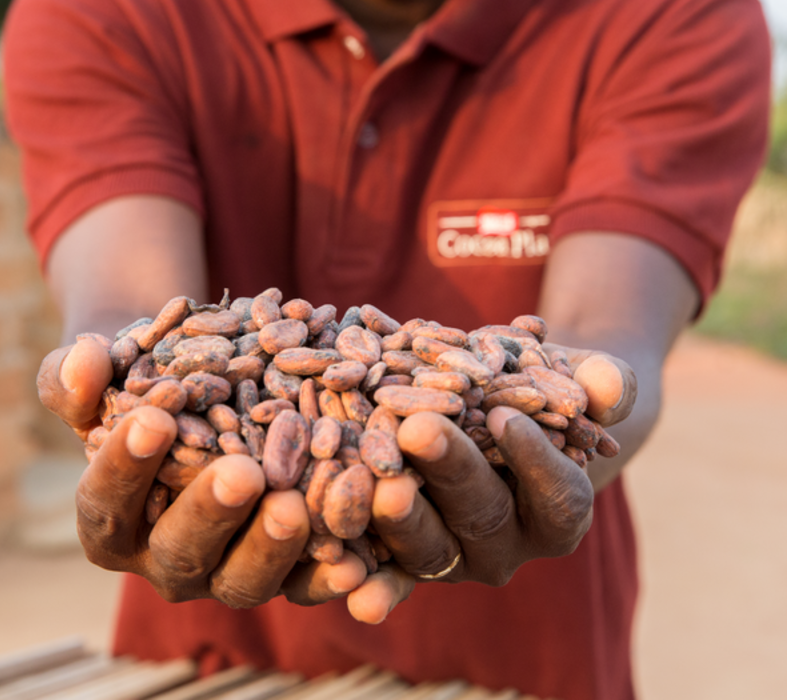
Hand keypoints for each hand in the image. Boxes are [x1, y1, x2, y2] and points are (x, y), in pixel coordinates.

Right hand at [37, 338, 367, 606]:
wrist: (208, 396)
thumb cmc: (149, 386)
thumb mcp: (109, 373)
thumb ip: (79, 374)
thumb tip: (83, 365)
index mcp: (114, 520)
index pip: (107, 503)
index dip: (125, 466)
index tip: (153, 419)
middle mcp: (167, 556)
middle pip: (182, 551)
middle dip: (211, 512)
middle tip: (242, 474)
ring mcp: (228, 568)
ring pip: (244, 578)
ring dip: (271, 546)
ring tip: (294, 507)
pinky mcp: (283, 569)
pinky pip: (304, 584)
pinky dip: (327, 574)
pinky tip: (354, 561)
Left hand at [345, 346, 635, 624]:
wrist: (495, 404)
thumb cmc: (545, 386)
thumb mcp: (580, 374)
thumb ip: (601, 381)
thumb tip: (609, 386)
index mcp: (559, 510)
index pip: (558, 493)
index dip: (534, 459)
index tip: (505, 416)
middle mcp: (508, 543)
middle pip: (482, 515)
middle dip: (451, 471)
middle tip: (419, 430)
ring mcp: (453, 554)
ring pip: (427, 546)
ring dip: (399, 519)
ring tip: (377, 488)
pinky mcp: (402, 554)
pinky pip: (383, 568)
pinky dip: (363, 572)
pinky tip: (337, 571)